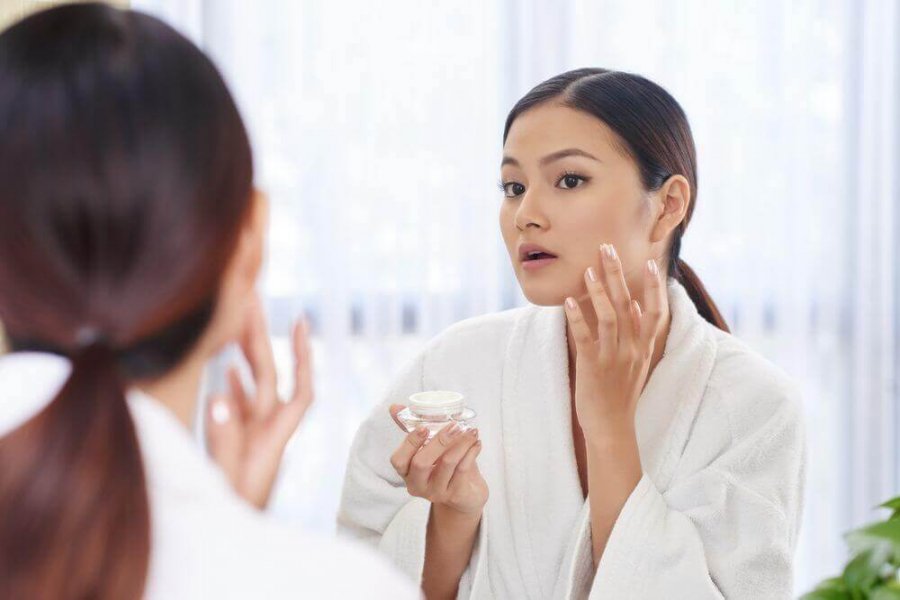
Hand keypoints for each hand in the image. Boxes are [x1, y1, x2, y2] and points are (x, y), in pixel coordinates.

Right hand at [206, 295, 313, 508]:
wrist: (234, 550)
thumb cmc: (232, 521)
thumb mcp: (226, 483)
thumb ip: (223, 442)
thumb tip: (221, 396)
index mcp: (272, 441)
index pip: (298, 390)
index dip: (302, 356)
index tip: (301, 323)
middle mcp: (266, 435)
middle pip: (272, 378)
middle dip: (264, 339)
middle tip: (254, 300)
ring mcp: (252, 440)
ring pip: (254, 388)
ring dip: (246, 355)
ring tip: (234, 321)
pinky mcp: (238, 447)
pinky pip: (238, 407)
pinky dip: (233, 382)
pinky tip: (223, 364)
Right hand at [388, 406, 487, 516]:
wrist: (465, 496)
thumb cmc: (442, 467)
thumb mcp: (427, 448)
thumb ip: (412, 427)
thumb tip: (395, 407)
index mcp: (407, 472)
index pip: (398, 460)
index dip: (410, 442)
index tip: (423, 427)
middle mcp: (418, 484)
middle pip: (421, 463)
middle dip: (439, 441)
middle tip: (455, 425)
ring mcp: (437, 492)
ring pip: (447, 463)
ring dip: (461, 442)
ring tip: (471, 430)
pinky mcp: (456, 495)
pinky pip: (463, 469)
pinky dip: (471, 452)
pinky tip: (476, 442)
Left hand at [564, 244, 665, 439]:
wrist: (612, 427)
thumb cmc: (620, 393)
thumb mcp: (636, 363)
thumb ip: (637, 336)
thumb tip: (636, 306)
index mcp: (644, 347)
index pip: (656, 310)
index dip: (654, 286)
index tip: (651, 263)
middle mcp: (633, 349)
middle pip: (628, 304)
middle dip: (617, 275)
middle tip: (607, 249)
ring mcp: (614, 358)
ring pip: (609, 317)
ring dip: (599, 291)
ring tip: (588, 270)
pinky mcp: (593, 366)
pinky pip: (585, 337)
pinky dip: (578, 318)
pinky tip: (569, 301)